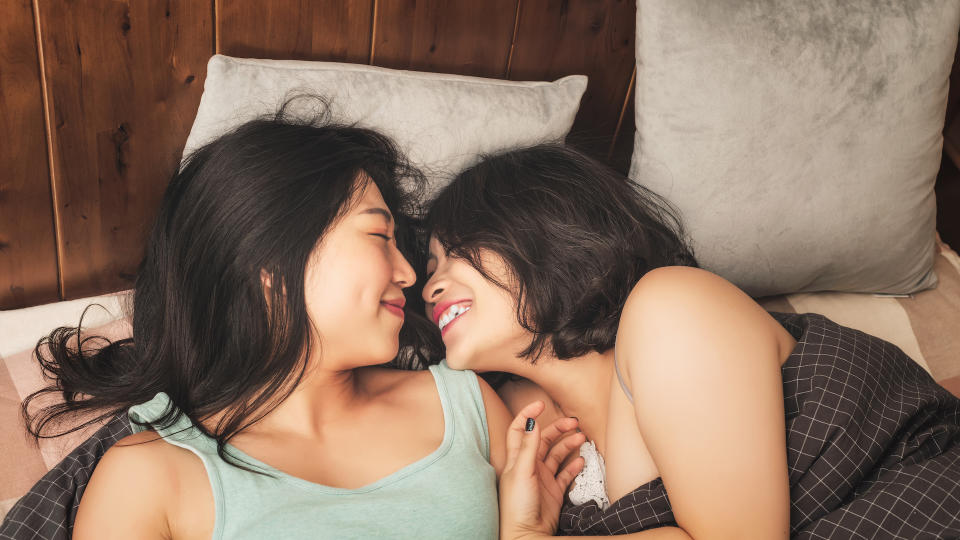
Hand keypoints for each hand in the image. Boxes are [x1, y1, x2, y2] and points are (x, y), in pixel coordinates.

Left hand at [499, 401, 585, 539]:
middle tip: (574, 421)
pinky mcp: (553, 490)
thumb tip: (532, 421)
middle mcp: (529, 465)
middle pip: (543, 439)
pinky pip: (565, 473)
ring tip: (582, 438)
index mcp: (516, 458)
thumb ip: (528, 447)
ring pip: (557, 454)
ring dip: (569, 444)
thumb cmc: (517, 505)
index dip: (528, 414)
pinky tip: (581, 460)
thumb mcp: (522, 472)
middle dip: (558, 428)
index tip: (541, 404)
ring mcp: (542, 477)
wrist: (527, 533)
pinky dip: (573, 465)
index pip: (519, 429)